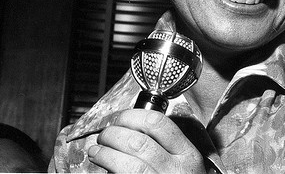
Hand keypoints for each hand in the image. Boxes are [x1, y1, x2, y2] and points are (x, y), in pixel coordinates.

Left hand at [88, 109, 206, 172]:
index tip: (122, 118)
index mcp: (188, 155)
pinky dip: (107, 170)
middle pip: (138, 141)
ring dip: (106, 153)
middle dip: (114, 133)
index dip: (134, 116)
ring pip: (127, 163)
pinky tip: (100, 166)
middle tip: (105, 134)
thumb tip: (134, 129)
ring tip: (97, 150)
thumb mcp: (185, 165)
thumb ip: (169, 148)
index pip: (159, 124)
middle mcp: (175, 171)